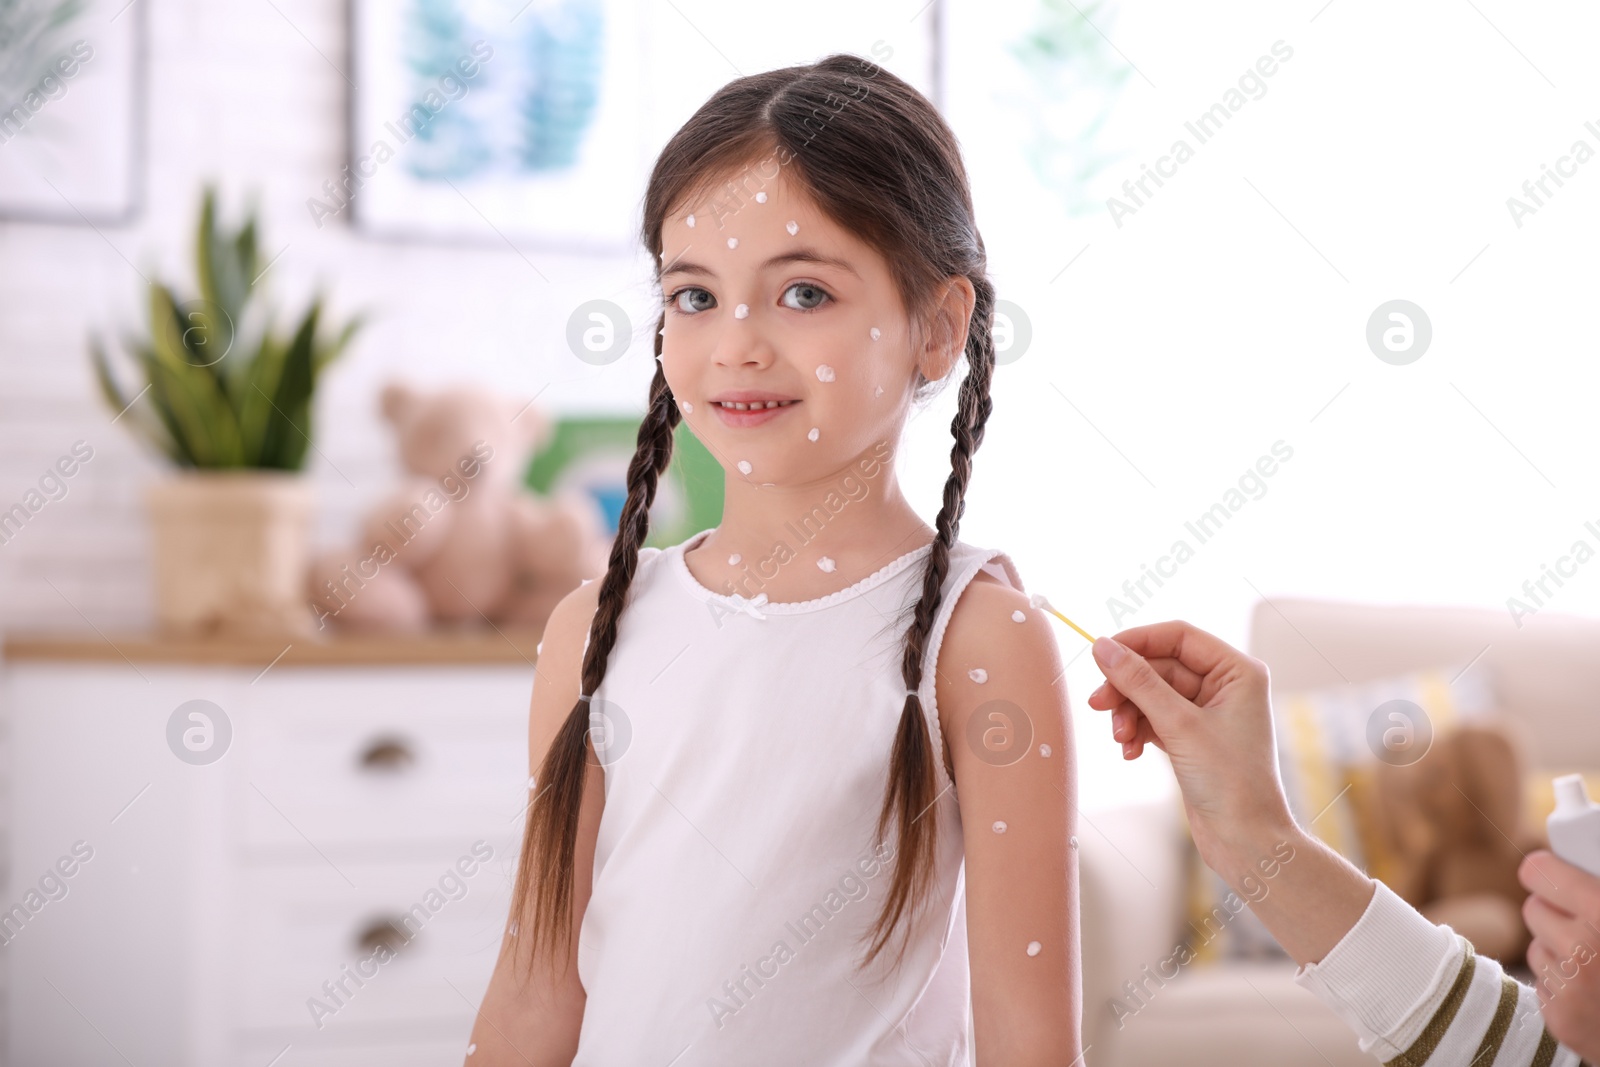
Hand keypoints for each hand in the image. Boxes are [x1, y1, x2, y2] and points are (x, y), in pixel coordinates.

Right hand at [1086, 621, 1294, 877]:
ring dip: (1129, 713)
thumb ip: (1139, 682)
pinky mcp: (1192, 737)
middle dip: (1127, 687)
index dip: (1137, 641)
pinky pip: (1153, 718)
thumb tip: (1103, 646)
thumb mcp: (1179, 725)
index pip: (1178, 636)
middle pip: (1159, 666)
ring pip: (1152, 694)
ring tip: (1119, 739)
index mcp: (1237, 671)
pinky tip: (1129, 751)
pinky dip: (1137, 731)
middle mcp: (1225, 686)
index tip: (1101, 654)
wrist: (1245, 841)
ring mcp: (1207, 712)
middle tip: (1098, 705)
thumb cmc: (1230, 782)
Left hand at [1520, 850, 1599, 1058]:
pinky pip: (1544, 984)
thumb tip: (1582, 860)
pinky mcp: (1561, 1020)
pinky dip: (1563, 984)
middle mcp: (1581, 950)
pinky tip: (1597, 991)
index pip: (1538, 872)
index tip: (1551, 873)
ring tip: (1598, 960)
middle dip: (1556, 912)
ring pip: (1537, 947)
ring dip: (1558, 949)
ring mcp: (1569, 989)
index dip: (1546, 870)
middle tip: (1585, 921)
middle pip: (1533, 909)